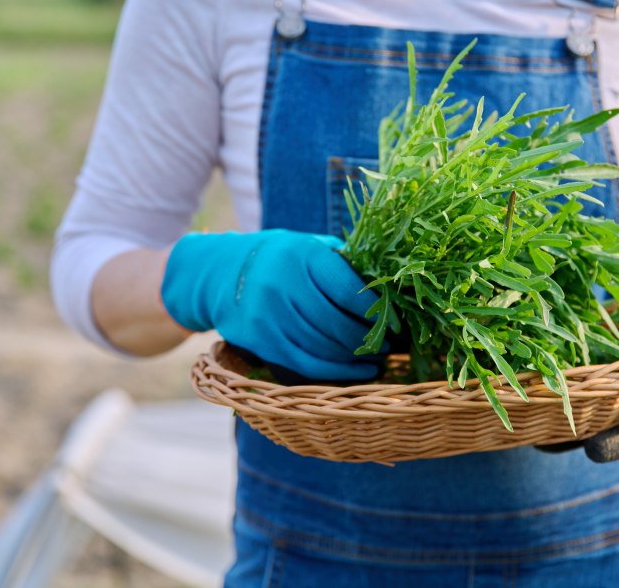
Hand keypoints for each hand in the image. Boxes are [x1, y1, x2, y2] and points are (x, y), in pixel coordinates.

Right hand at [160, 229, 381, 381]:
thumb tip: (388, 290)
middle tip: (388, 346)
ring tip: (376, 361)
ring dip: (354, 359)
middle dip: (368, 339)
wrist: (221, 273)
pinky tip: (356, 371)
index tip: (396, 322)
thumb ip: (344, 263)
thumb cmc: (281, 259)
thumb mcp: (309, 247)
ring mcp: (266, 314)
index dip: (376, 311)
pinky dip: (334, 372)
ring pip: (322, 346)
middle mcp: (281, 283)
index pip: (348, 289)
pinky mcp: (258, 340)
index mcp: (301, 254)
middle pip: (336, 323)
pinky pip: (304, 363)